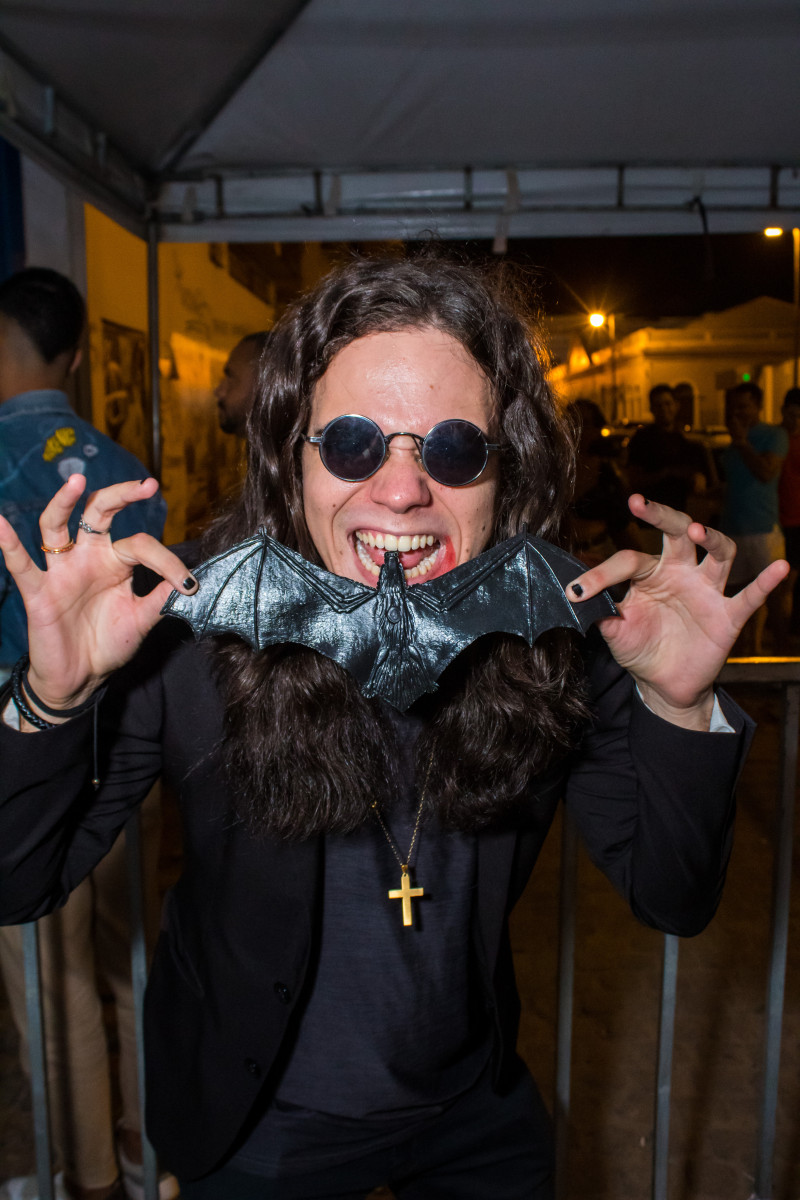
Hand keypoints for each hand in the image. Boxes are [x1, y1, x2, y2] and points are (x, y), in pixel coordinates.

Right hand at [0, 474, 196, 714]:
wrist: (80, 679)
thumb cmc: (107, 644)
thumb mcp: (142, 620)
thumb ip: (162, 598)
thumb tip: (191, 580)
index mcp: (115, 562)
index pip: (141, 545)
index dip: (167, 562)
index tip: (188, 584)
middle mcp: (87, 558)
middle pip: (98, 514)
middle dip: (121, 495)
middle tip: (147, 485)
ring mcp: (61, 571)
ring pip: (56, 526)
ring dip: (64, 502)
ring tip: (77, 482)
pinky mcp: (38, 591)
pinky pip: (21, 564)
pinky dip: (9, 544)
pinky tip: (1, 524)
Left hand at [568, 494, 788, 728]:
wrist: (662, 684)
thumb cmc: (639, 648)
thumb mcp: (614, 632)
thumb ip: (600, 613)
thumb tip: (575, 597)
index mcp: (649, 573)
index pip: (627, 560)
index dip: (600, 575)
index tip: (576, 592)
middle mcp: (680, 573)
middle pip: (677, 533)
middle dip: (662, 516)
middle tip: (640, 504)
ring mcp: (706, 591)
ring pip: (718, 553)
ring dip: (711, 538)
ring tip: (697, 529)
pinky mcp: (727, 616)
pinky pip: (750, 596)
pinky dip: (766, 582)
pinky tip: (779, 568)